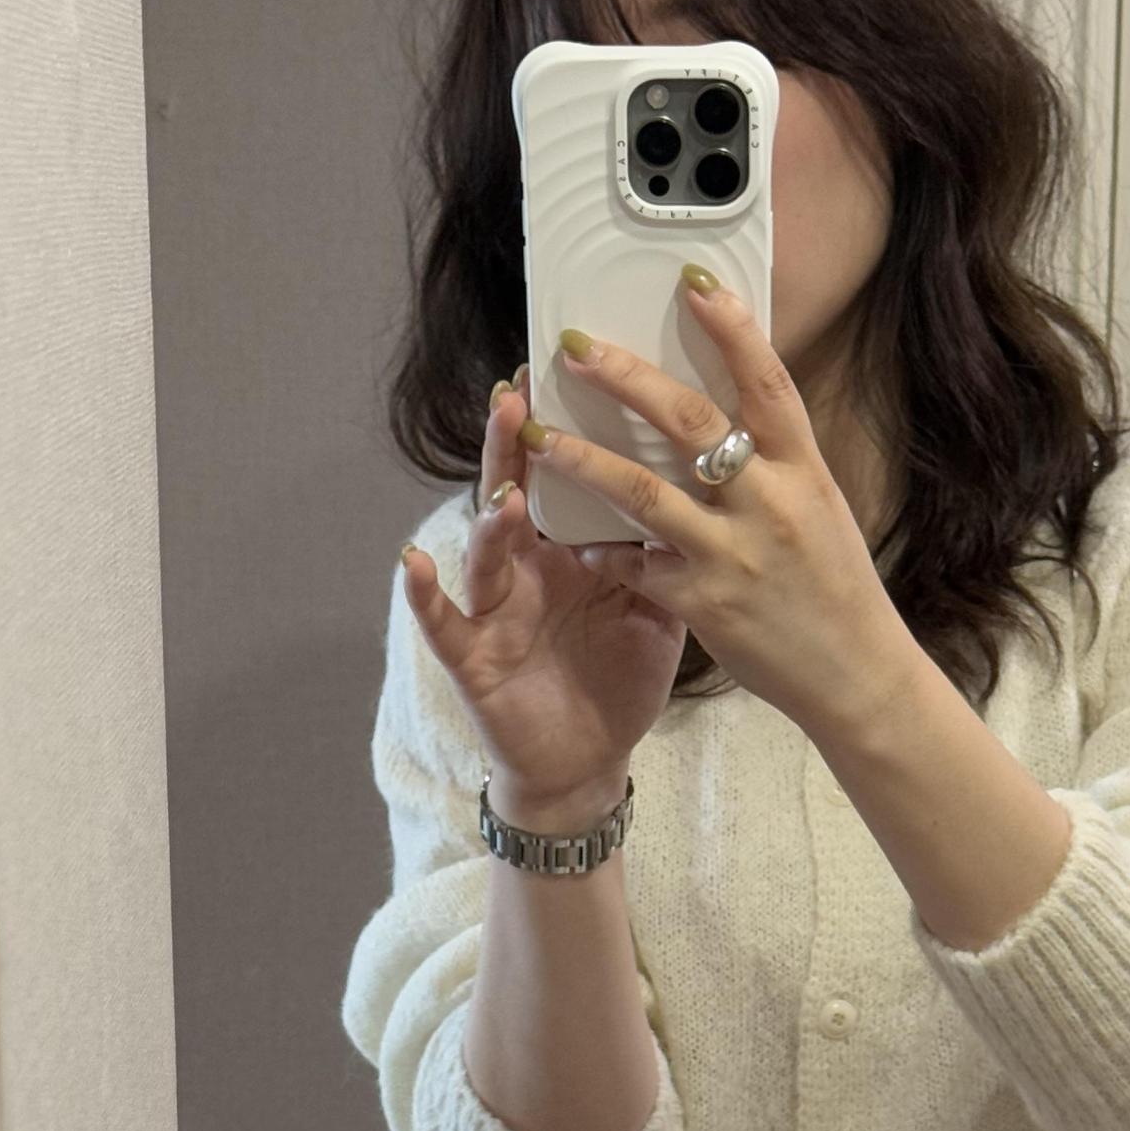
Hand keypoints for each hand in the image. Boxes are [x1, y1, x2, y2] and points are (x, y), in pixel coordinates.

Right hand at [400, 359, 687, 813]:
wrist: (587, 762)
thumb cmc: (615, 680)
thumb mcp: (654, 612)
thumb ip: (666, 555)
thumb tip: (711, 493)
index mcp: (571, 552)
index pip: (563, 478)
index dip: (563, 427)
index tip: (573, 368)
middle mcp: (527, 570)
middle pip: (514, 494)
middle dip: (513, 449)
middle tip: (517, 395)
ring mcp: (495, 612)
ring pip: (485, 555)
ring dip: (490, 520)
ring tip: (503, 490)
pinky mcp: (474, 662)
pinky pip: (445, 625)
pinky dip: (427, 596)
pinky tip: (417, 563)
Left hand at [529, 270, 917, 737]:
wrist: (856, 676)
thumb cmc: (837, 588)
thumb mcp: (821, 509)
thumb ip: (776, 463)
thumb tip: (732, 410)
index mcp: (805, 473)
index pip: (766, 384)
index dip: (731, 328)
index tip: (693, 282)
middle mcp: (770, 505)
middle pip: (691, 422)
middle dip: (627, 378)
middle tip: (576, 347)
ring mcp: (734, 555)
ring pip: (644, 492)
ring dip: (583, 460)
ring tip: (537, 435)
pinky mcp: (704, 604)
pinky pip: (637, 566)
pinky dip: (604, 550)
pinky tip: (577, 539)